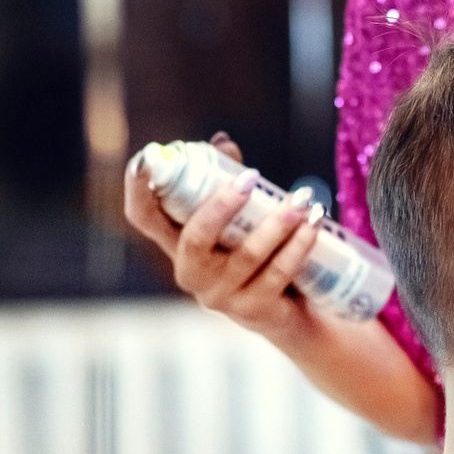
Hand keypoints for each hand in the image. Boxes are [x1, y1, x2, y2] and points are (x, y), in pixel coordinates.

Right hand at [121, 132, 326, 342]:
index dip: (138, 189)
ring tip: (303, 198)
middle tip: (252, 176)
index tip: (146, 158)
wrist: (286, 311)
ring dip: (278, 222)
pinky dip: (299, 244)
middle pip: (195, 237)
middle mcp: (191, 272)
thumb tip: (223, 142)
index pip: (144, 217)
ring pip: (247, 255)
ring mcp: (220, 296)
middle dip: (222, 205)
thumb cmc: (251, 250)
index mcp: (176, 244)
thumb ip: (226, 180)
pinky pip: (278, 272)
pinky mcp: (253, 310)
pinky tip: (314, 222)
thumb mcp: (235, 217)